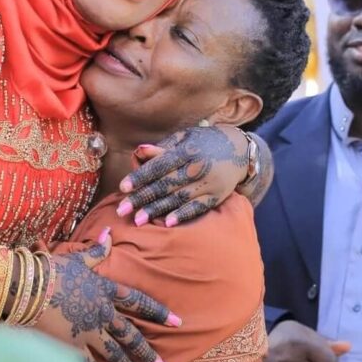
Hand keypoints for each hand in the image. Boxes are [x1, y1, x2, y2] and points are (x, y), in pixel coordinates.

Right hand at [35, 229, 178, 361]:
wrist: (31, 287)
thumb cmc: (53, 269)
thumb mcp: (78, 258)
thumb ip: (96, 250)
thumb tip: (108, 232)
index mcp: (105, 290)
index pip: (138, 302)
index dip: (158, 311)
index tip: (176, 321)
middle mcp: (102, 313)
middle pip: (130, 334)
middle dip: (147, 352)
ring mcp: (89, 331)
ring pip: (114, 353)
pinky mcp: (73, 344)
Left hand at [117, 124, 250, 226]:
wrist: (240, 150)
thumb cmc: (203, 143)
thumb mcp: (184, 138)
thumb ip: (162, 148)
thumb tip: (138, 152)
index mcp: (187, 150)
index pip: (159, 165)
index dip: (140, 176)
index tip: (123, 187)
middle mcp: (198, 167)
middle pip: (166, 184)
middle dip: (142, 198)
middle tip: (122, 210)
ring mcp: (208, 183)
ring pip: (178, 198)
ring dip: (157, 210)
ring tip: (138, 220)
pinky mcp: (216, 196)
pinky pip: (197, 208)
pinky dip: (183, 215)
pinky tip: (167, 222)